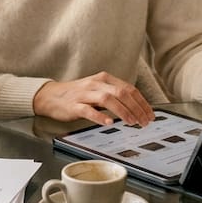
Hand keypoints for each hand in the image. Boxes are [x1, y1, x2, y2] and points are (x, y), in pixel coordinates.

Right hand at [32, 72, 155, 127]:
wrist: (51, 96)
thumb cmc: (76, 95)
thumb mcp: (97, 90)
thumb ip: (114, 96)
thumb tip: (135, 108)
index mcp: (104, 79)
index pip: (128, 89)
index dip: (142, 102)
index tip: (150, 115)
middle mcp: (95, 84)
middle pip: (121, 93)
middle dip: (136, 108)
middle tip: (145, 121)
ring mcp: (84, 94)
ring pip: (107, 99)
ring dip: (123, 111)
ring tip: (132, 122)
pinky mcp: (74, 106)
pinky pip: (88, 110)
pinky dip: (100, 117)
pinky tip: (108, 123)